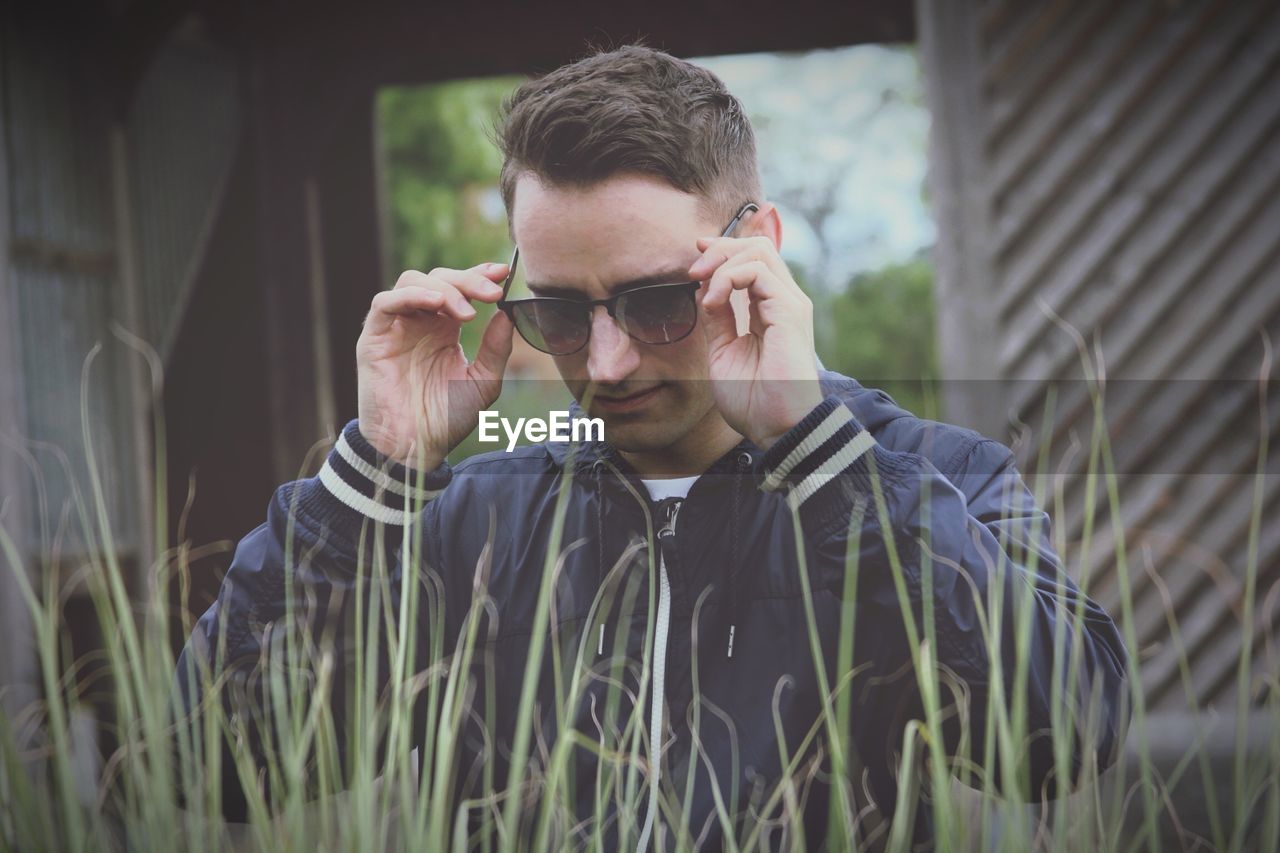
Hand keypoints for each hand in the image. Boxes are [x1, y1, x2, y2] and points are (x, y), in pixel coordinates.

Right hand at [356, 263, 513, 468]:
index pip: (460, 287)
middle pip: (439, 278)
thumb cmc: (446, 419)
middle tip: (491, 293)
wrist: (414, 448)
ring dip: (443, 288)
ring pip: (412, 281)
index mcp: (445, 328)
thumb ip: (496, 349)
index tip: (503, 273)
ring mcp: (396, 327)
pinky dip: (411, 296)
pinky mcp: (374, 337)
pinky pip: (385, 303)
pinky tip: (436, 305)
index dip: (479, 274)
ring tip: (466, 312)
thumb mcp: (483, 382)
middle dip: (468, 280)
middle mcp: (420, 322)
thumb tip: (507, 314)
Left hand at [689, 236, 822, 450]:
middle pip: (757, 247)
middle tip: (693, 272)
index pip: (753, 260)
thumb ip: (718, 318)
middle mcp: (784, 302)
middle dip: (720, 249)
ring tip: (702, 289)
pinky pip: (758, 271)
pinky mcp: (789, 311)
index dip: (723, 251)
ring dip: (721, 263)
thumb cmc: (753, 399)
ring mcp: (790, 304)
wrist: (776, 427)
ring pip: (758, 251)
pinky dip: (727, 279)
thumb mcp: (724, 350)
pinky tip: (713, 303)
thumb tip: (704, 287)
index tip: (695, 258)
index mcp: (772, 310)